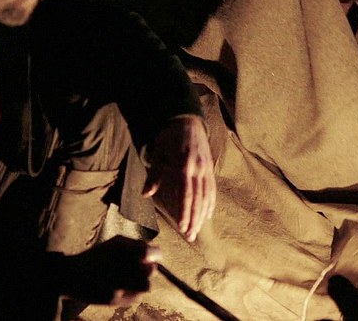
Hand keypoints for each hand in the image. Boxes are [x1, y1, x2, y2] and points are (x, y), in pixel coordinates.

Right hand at [61, 236, 160, 304]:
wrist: (71, 275)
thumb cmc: (97, 257)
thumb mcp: (115, 244)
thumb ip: (136, 246)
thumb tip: (155, 256)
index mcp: (120, 248)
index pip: (150, 252)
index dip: (154, 256)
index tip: (150, 258)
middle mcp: (119, 265)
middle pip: (151, 270)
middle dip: (147, 269)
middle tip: (137, 270)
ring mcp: (117, 283)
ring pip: (146, 285)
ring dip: (142, 283)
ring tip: (131, 280)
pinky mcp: (113, 299)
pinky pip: (136, 297)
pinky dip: (133, 294)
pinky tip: (121, 289)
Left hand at [143, 114, 215, 241]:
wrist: (187, 121)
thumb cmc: (169, 138)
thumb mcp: (159, 152)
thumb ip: (155, 174)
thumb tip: (145, 194)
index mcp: (184, 165)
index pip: (186, 194)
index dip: (185, 211)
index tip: (182, 227)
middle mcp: (198, 168)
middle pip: (198, 198)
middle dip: (194, 219)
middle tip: (190, 236)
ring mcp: (206, 169)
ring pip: (206, 196)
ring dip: (202, 215)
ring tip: (197, 230)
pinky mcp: (210, 168)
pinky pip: (212, 189)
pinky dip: (210, 203)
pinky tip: (207, 215)